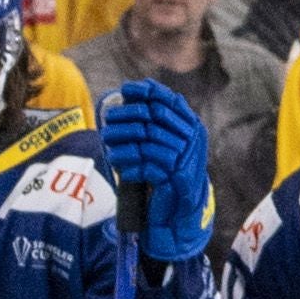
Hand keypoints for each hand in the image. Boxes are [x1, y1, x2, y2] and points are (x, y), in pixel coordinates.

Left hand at [99, 77, 212, 263]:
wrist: (180, 209)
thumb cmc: (168, 172)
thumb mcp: (164, 144)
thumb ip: (153, 122)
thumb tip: (129, 92)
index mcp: (192, 127)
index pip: (170, 101)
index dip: (148, 92)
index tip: (126, 89)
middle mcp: (192, 140)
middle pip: (155, 118)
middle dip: (128, 116)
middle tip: (107, 119)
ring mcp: (185, 159)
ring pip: (148, 143)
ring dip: (124, 143)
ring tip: (107, 145)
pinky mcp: (176, 180)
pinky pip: (149, 168)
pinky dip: (132, 167)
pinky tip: (121, 168)